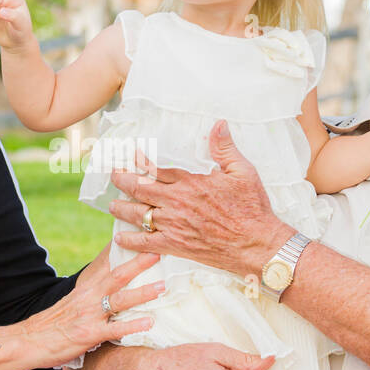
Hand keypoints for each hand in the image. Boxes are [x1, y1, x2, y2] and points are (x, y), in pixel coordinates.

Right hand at [19, 246, 162, 367]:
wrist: (29, 340)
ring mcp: (90, 315)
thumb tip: (114, 281)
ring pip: (119, 300)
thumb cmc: (55, 322)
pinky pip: (114, 329)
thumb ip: (94, 290)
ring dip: (142, 293)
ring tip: (162, 287)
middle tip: (159, 252)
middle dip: (139, 263)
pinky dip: (132, 325)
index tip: (139, 232)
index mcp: (85, 286)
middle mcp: (88, 296)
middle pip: (117, 275)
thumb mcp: (74, 299)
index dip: (122, 246)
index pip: (105, 261)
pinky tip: (149, 323)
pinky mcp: (90, 334)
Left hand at [108, 120, 291, 279]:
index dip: (139, 162)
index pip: (156, 169)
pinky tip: (120, 238)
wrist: (257, 245)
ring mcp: (173, 225)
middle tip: (114, 176)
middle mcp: (176, 202)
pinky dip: (130, 240)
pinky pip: (145, 243)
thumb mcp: (243, 171)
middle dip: (122, 181)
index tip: (129, 156)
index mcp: (190, 182)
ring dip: (122, 209)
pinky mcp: (175, 246)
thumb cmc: (252, 208)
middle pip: (140, 189)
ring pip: (138, 215)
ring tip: (113, 205)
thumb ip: (225, 148)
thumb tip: (218, 124)